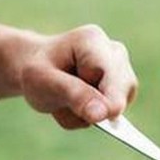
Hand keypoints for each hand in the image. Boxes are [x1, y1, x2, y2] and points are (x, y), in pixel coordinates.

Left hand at [14, 24, 138, 129]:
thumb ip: (74, 94)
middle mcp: (113, 51)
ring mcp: (121, 68)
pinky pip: (112, 112)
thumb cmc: (36, 71)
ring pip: (117, 107)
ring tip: (66, 100)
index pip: (113, 79)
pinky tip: (75, 104)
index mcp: (92, 41)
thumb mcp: (44, 82)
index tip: (95, 117)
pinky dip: (91, 116)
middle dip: (95, 108)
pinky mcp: (121, 87)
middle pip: (124, 91)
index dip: (108, 102)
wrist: (35, 70)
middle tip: (67, 105)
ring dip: (89, 114)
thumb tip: (103, 114)